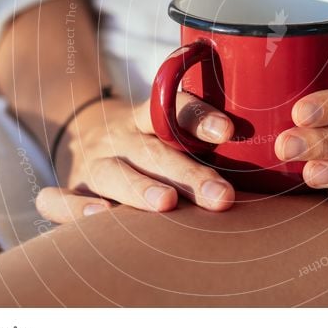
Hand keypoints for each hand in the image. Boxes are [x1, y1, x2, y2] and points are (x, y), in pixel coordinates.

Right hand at [36, 93, 235, 222]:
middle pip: (154, 151)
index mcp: (150, 116)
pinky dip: (74, 209)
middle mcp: (122, 135)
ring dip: (140, 188)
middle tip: (220, 196)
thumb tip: (268, 157)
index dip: (199, 117)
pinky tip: (99, 218)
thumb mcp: (171, 128)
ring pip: (114, 173)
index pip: (175, 108)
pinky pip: (59, 199)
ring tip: (166, 204)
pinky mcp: (70, 187)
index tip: (227, 132)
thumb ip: (204, 137)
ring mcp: (93, 161)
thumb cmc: (150, 141)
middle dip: (189, 174)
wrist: (85, 132)